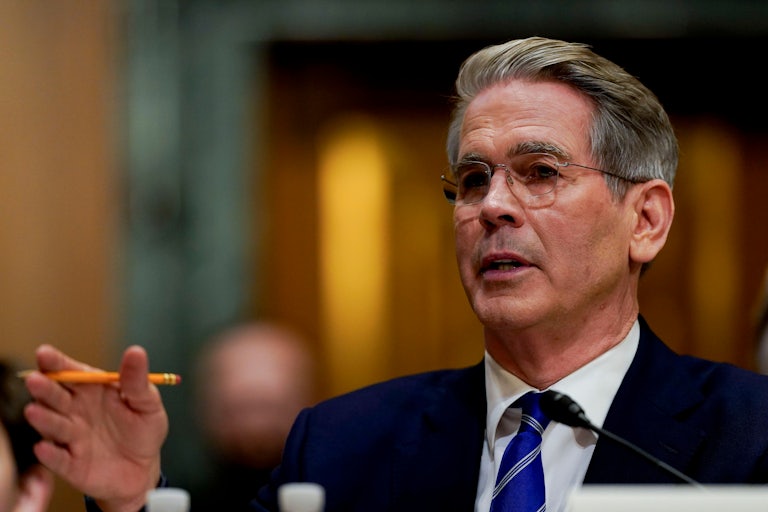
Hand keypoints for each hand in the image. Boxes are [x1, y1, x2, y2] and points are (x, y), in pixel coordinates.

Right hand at [24, 345, 167, 511]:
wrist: (144, 468)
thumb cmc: (143, 430)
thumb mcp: (147, 402)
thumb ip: (137, 380)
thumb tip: (136, 351)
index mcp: (93, 390)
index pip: (71, 373)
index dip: (57, 363)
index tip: (44, 353)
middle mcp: (75, 411)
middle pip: (55, 397)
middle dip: (44, 388)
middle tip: (35, 380)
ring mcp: (71, 437)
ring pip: (52, 425)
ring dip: (43, 419)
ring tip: (35, 411)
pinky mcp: (71, 464)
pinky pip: (58, 459)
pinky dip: (50, 454)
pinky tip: (43, 448)